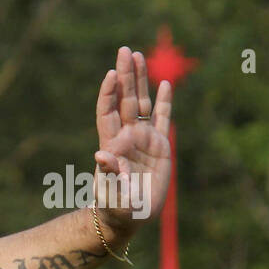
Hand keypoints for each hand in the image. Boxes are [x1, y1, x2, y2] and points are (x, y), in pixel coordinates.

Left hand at [92, 46, 173, 238]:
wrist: (128, 217)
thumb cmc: (115, 208)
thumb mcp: (111, 193)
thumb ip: (110, 175)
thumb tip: (102, 155)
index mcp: (112, 145)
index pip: (108, 112)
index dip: (109, 93)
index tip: (111, 75)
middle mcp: (126, 137)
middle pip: (125, 100)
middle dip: (125, 76)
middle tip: (124, 50)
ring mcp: (143, 139)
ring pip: (141, 104)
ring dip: (141, 81)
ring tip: (138, 56)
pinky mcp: (159, 146)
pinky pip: (161, 119)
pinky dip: (163, 102)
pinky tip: (165, 84)